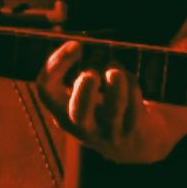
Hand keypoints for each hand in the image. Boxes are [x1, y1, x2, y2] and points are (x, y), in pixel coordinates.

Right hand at [35, 41, 176, 163]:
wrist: (139, 142)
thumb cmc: (107, 106)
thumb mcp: (89, 92)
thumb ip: (88, 70)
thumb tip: (96, 48)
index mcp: (62, 111)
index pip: (47, 90)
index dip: (56, 66)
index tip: (76, 45)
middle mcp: (82, 127)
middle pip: (77, 113)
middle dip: (84, 92)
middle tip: (90, 75)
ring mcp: (110, 133)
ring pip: (112, 112)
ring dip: (115, 89)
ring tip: (115, 72)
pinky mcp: (134, 132)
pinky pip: (135, 107)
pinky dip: (133, 88)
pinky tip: (130, 78)